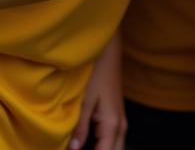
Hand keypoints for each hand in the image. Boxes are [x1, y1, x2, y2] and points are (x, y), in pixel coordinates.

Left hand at [69, 32, 125, 149]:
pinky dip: (102, 147)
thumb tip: (74, 149)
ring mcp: (120, 122)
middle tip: (77, 148)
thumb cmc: (96, 74)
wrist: (108, 54)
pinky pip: (113, 142)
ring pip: (115, 148)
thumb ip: (79, 128)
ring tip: (80, 147)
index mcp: (112, 124)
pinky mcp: (116, 118)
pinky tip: (86, 146)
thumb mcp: (84, 101)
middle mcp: (120, 127)